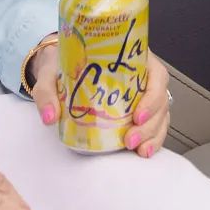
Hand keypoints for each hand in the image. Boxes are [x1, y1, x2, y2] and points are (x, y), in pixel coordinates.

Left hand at [30, 46, 171, 158]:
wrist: (61, 66)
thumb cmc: (63, 63)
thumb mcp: (52, 72)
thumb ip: (48, 91)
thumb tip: (49, 117)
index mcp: (131, 58)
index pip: (156, 74)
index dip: (152, 96)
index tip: (136, 115)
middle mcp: (142, 74)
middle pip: (161, 98)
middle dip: (150, 123)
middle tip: (130, 140)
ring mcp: (142, 93)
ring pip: (161, 113)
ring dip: (153, 134)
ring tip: (139, 150)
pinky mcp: (138, 109)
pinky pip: (155, 123)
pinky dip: (153, 138)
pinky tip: (144, 151)